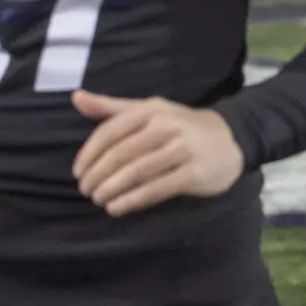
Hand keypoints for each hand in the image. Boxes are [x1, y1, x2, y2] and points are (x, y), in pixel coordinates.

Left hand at [71, 91, 244, 217]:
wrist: (230, 139)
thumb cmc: (181, 126)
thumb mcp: (148, 111)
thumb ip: (111, 107)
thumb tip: (76, 98)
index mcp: (151, 110)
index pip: (111, 131)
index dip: (89, 154)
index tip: (78, 173)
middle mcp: (167, 126)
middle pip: (121, 154)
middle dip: (98, 175)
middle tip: (86, 191)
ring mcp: (183, 149)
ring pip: (137, 172)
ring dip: (111, 189)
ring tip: (99, 200)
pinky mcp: (194, 173)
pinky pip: (157, 189)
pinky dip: (132, 200)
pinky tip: (117, 208)